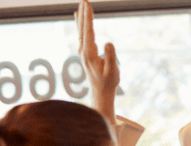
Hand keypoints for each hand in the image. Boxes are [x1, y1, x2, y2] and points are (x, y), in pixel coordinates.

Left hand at [76, 0, 117, 122]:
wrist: (100, 92)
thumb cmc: (108, 82)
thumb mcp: (113, 71)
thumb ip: (110, 57)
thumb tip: (108, 42)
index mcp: (89, 54)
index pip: (88, 31)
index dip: (88, 18)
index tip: (88, 5)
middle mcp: (83, 51)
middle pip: (82, 29)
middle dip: (84, 14)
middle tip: (84, 0)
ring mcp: (83, 51)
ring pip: (81, 30)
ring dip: (82, 17)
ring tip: (82, 5)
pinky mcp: (85, 52)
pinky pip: (82, 34)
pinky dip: (80, 24)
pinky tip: (78, 16)